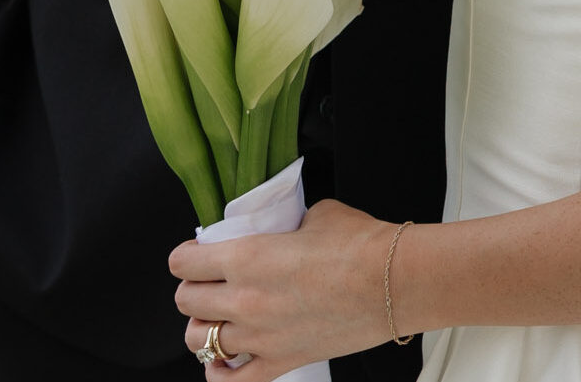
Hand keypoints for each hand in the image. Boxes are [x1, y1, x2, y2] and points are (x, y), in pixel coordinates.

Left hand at [170, 200, 393, 381]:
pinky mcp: (283, 360)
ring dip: (205, 328)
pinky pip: (233, 381)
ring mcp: (261, 335)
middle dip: (193, 291)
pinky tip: (225, 362)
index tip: (195, 257)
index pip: (183, 263)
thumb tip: (281, 231)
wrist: (397, 281)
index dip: (186, 258)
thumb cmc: (362, 245)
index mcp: (246, 257)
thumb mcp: (314, 216)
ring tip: (220, 319)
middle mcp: (245, 299)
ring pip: (200, 342)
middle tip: (210, 284)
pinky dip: (221, 374)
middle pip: (186, 302)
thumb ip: (284, 226)